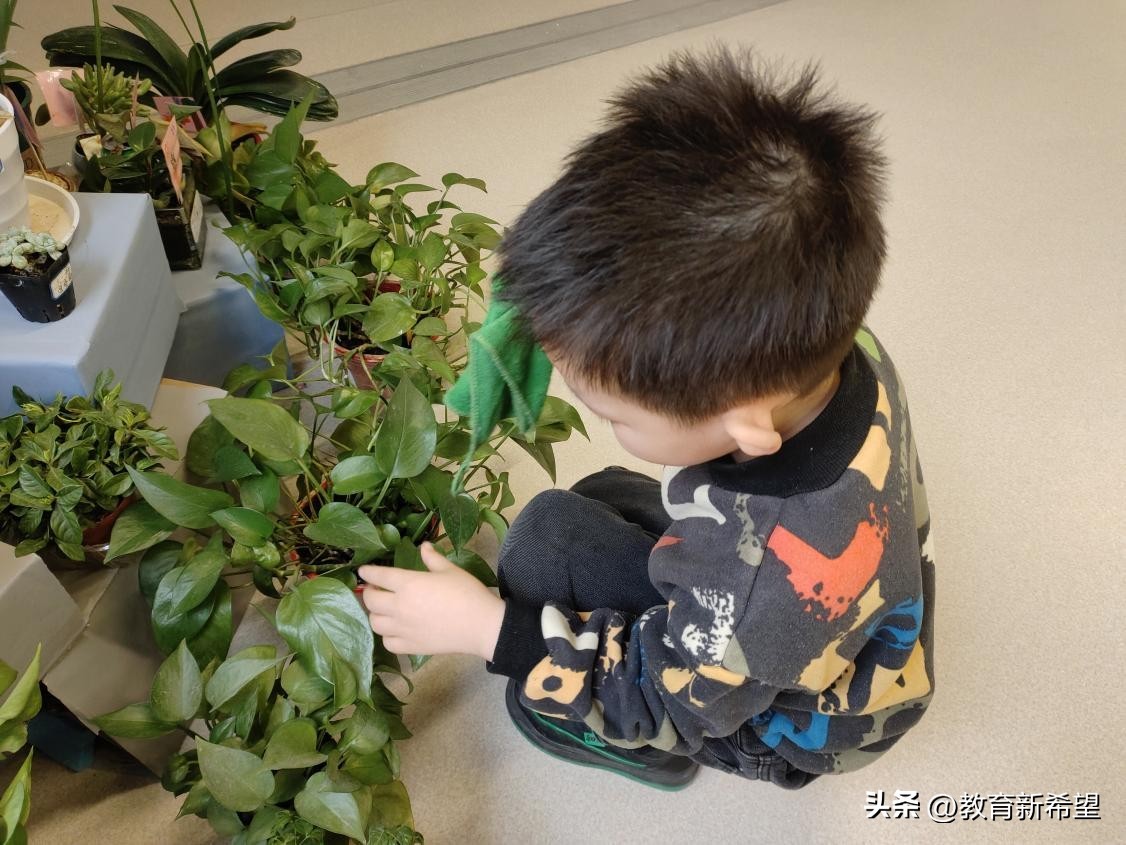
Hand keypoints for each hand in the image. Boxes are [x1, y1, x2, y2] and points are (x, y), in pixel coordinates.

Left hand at [358, 542, 505, 660]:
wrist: (481, 625)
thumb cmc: (467, 593)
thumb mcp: (450, 570)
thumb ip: (432, 558)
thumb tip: (424, 546)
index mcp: (409, 584)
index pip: (379, 576)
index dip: (368, 572)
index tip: (363, 571)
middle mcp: (400, 606)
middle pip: (371, 600)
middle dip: (368, 592)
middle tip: (375, 589)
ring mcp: (403, 629)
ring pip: (375, 622)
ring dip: (375, 614)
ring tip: (383, 609)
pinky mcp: (410, 646)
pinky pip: (387, 642)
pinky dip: (386, 635)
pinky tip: (394, 630)